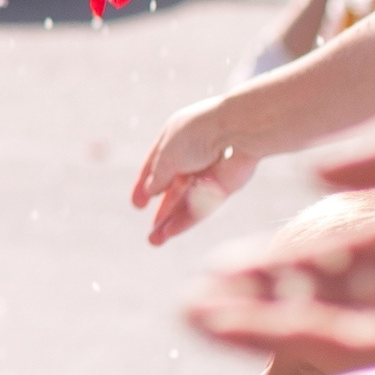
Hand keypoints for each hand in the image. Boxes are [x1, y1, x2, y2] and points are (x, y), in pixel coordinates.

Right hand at [133, 95, 261, 244]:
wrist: (238, 133)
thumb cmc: (199, 134)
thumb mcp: (168, 155)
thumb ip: (158, 175)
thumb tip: (151, 191)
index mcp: (175, 138)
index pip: (156, 164)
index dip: (145, 184)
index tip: (136, 204)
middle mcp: (191, 156)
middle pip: (172, 188)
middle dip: (160, 210)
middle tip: (149, 231)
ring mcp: (207, 174)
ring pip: (186, 202)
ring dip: (170, 221)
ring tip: (154, 241)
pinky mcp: (223, 189)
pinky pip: (201, 208)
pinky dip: (185, 220)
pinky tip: (170, 233)